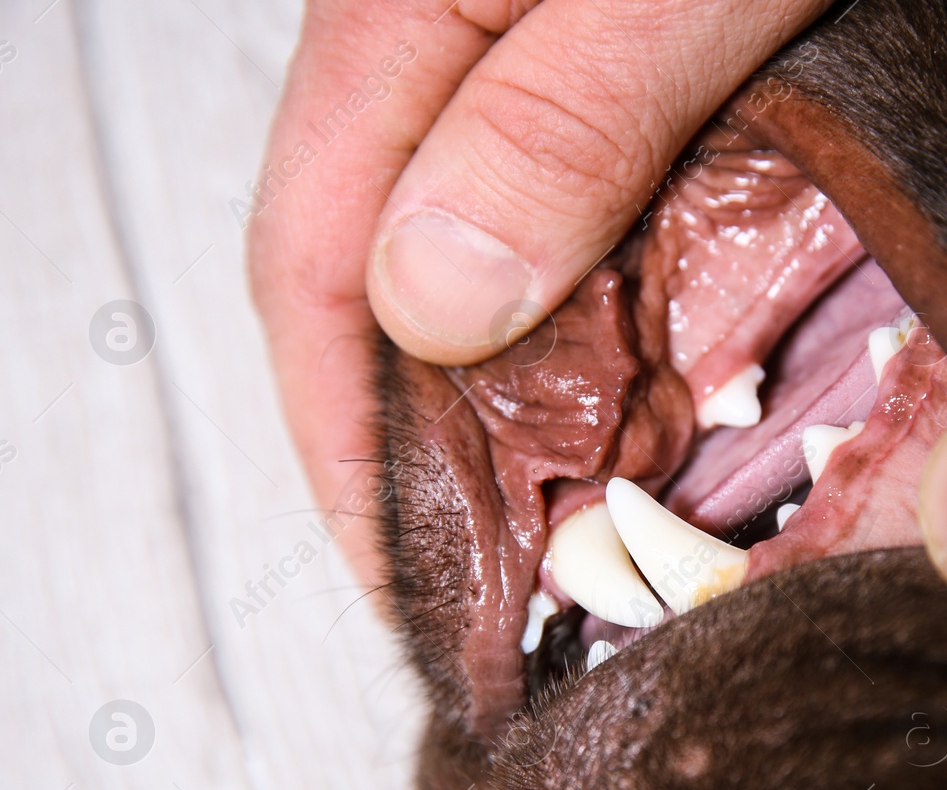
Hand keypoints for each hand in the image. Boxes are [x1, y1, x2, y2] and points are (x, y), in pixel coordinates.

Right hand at [248, 0, 829, 579]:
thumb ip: (557, 125)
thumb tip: (433, 302)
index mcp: (400, 16)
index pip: (312, 267)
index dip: (345, 445)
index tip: (403, 576)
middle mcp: (428, 42)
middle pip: (379, 276)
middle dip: (427, 437)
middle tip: (505, 572)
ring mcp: (505, 48)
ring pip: (473, 248)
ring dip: (509, 379)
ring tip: (568, 503)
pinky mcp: (585, 44)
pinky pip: (558, 203)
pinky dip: (582, 302)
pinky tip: (635, 362)